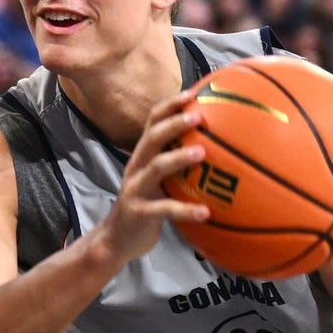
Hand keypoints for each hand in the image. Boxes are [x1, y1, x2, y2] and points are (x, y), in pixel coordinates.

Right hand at [106, 90, 208, 261]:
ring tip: (202, 154)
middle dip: (174, 124)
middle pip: (152, 138)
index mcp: (142, 156)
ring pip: (155, 168)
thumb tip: (216, 150)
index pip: (153, 122)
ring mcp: (136, 190)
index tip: (194, 92)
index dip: (170, 105)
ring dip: (179, 158)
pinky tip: (206, 212)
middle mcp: (136, 168)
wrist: (116, 240)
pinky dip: (186, 210)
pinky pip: (165, 210)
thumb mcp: (158, 182)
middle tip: (198, 117)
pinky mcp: (139, 213)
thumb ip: (178, 165)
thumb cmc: (146, 207)